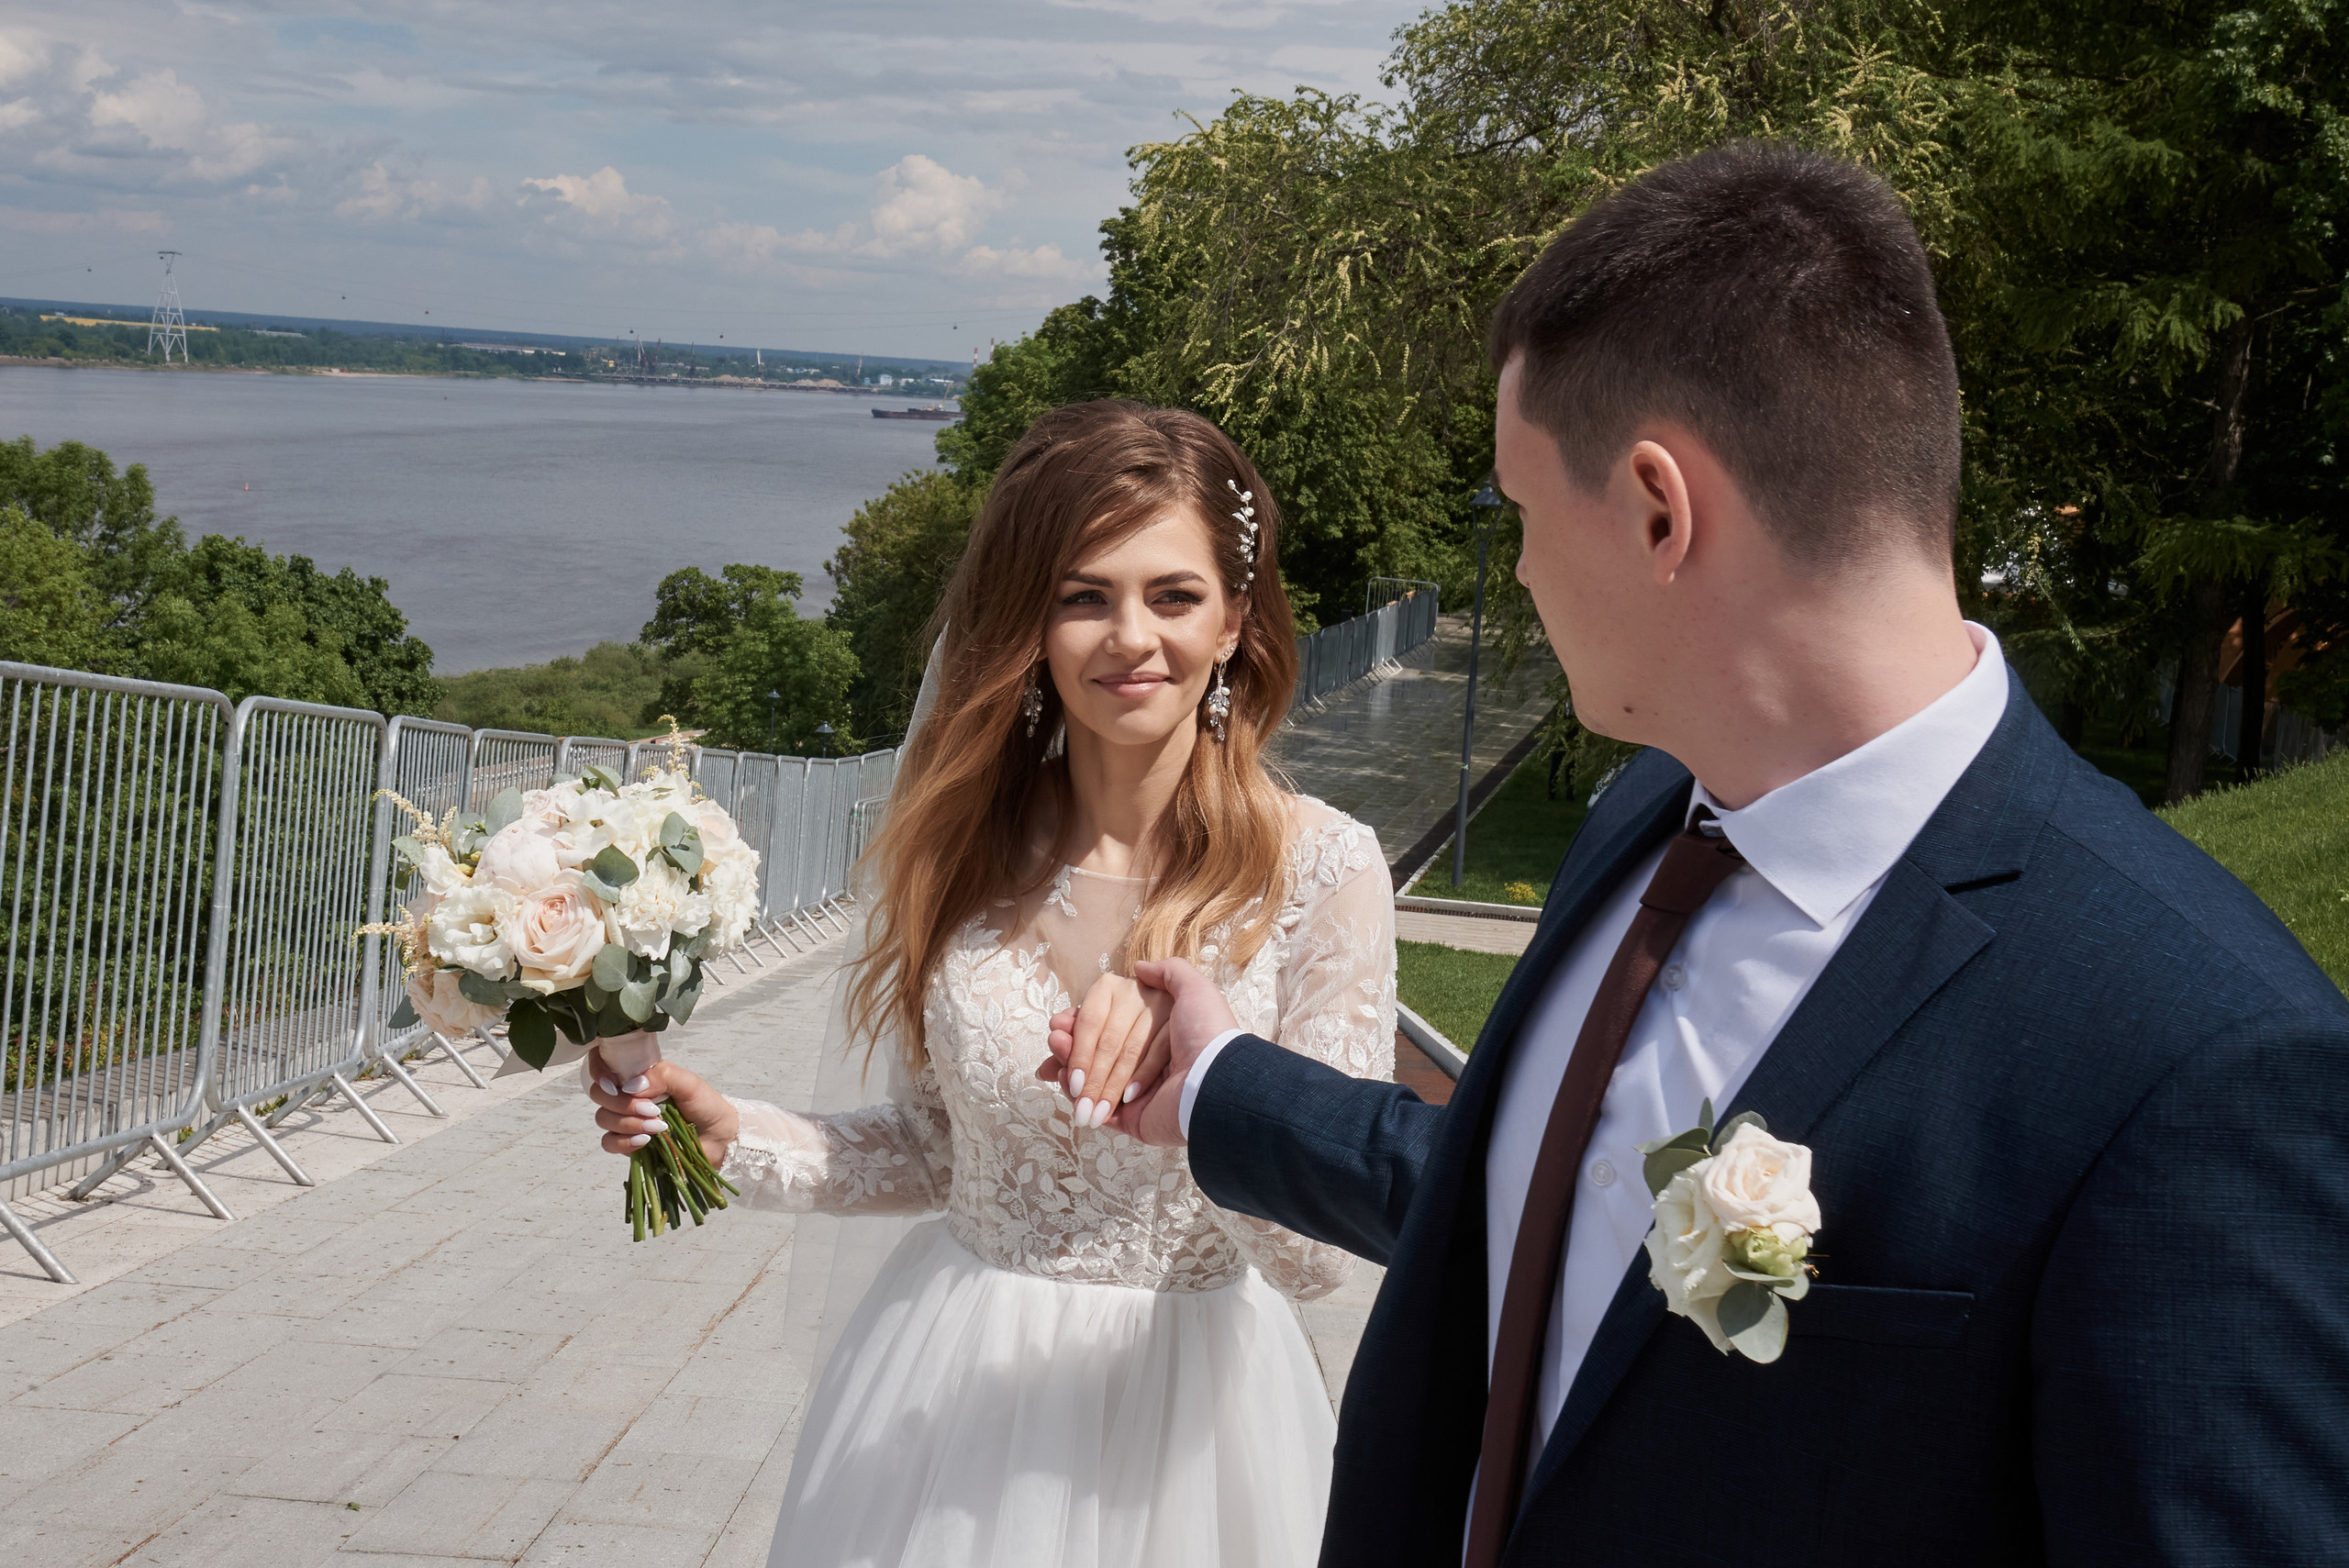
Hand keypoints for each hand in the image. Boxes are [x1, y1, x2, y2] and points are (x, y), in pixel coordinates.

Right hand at [586, 1044, 736, 1166]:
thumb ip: (661, 1076)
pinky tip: (646, 1141)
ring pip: (603, 1119)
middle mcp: (629, 1095)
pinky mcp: (629, 1144)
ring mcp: (627, 1120)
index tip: (614, 1083)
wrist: (720, 1138)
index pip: (604, 1065)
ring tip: (658, 1127)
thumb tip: (630, 1086)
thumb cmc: (705, 1105)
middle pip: (600, 1094)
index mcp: (640, 1075)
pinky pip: (609, 1143)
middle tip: (652, 1110)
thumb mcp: (688, 1082)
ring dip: (628, 1123)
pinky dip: (624, 1142)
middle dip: (621, 1103)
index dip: (599, 1071)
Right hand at [1037, 958, 1235, 1145]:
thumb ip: (1170, 972)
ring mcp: (1134, 1092)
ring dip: (1068, 1067)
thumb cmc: (1206, 1034)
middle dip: (1071, 1046)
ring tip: (1052, 1060)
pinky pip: (1094, 1106)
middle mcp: (1144, 1062)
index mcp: (1155, 1033)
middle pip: (1095, 1052)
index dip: (1081, 1023)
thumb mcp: (1195, 990)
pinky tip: (1064, 1080)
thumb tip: (1139, 967)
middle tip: (1054, 1040)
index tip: (1060, 1021)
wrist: (1216, 1083)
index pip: (1108, 1025)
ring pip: (1089, 1079)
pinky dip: (1074, 1094)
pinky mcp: (1130, 1119)